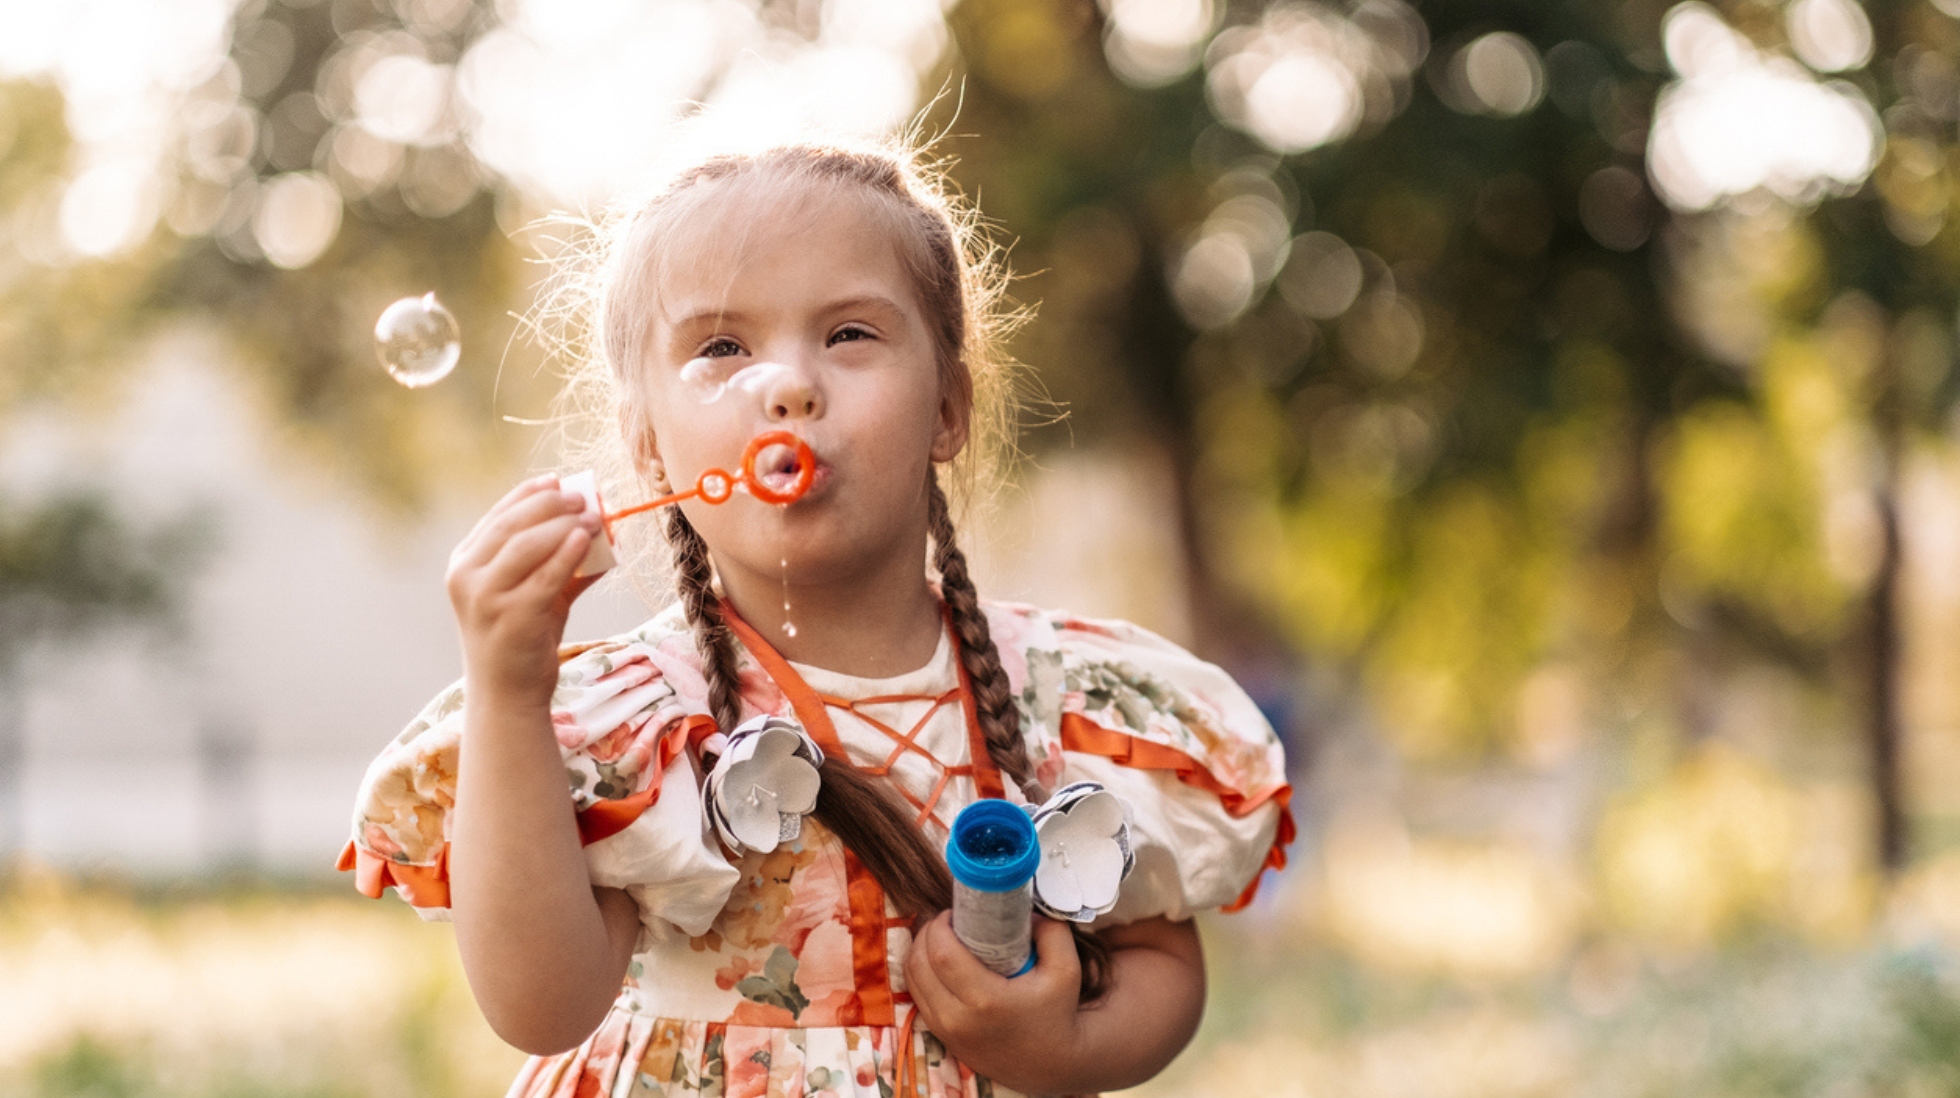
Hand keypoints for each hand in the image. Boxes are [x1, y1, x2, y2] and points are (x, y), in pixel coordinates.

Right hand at [446, 475, 602, 706]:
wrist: (507, 695)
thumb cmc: (522, 640)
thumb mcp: (534, 594)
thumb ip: (559, 563)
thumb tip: (602, 530)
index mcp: (464, 564)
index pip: (497, 516)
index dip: (529, 494)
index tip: (558, 480)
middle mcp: (467, 577)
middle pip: (511, 525)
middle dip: (550, 505)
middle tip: (583, 497)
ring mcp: (486, 598)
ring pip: (526, 546)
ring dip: (563, 525)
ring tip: (593, 517)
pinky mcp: (512, 618)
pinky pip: (544, 577)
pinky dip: (567, 554)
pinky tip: (587, 541)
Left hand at [904, 913, 1083, 1093]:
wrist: (1050, 1064)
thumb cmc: (1058, 1013)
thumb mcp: (1067, 969)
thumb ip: (1051, 931)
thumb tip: (1026, 910)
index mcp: (986, 1000)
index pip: (942, 954)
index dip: (940, 926)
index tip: (954, 912)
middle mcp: (958, 1019)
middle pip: (919, 963)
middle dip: (927, 933)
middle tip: (948, 921)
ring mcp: (946, 1031)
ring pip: (912, 980)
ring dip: (920, 951)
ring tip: (941, 938)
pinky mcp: (942, 1037)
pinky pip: (917, 996)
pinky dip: (921, 973)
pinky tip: (938, 962)